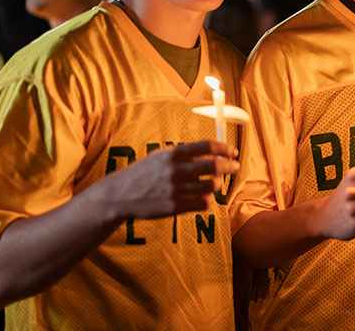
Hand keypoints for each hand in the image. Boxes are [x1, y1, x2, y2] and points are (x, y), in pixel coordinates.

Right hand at [95, 140, 238, 219]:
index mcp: (172, 154)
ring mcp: (175, 189)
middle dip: (229, 167)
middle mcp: (175, 170)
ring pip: (212, 186)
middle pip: (214, 167)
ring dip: (218, 184)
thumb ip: (184, 155)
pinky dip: (208, 200)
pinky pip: (203, 203)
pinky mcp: (174, 207)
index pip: (207, 147)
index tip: (233, 151)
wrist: (120, 196)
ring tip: (216, 183)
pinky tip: (205, 197)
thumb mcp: (160, 157)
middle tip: (235, 167)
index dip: (224, 149)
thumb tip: (213, 155)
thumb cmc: (144, 174)